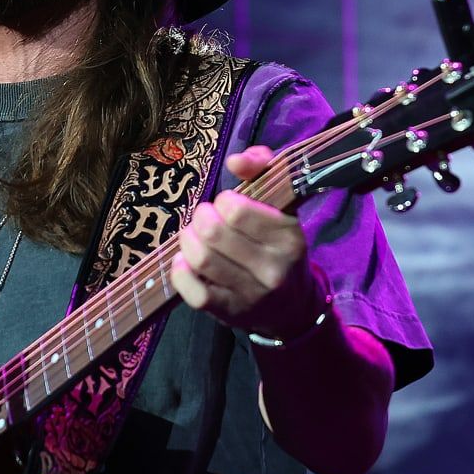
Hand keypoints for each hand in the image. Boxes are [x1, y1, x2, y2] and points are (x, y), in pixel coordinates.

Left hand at [170, 145, 325, 339]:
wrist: (292, 306)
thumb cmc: (276, 244)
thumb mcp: (281, 204)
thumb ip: (262, 168)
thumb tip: (235, 160)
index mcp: (288, 236)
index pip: (237, 210)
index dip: (223, 202)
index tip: (226, 205)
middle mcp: (274, 267)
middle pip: (213, 232)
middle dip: (200, 219)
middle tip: (204, 220)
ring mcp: (252, 294)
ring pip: (201, 259)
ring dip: (188, 241)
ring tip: (193, 237)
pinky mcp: (230, 313)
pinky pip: (194, 292)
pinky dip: (181, 273)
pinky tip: (185, 263)